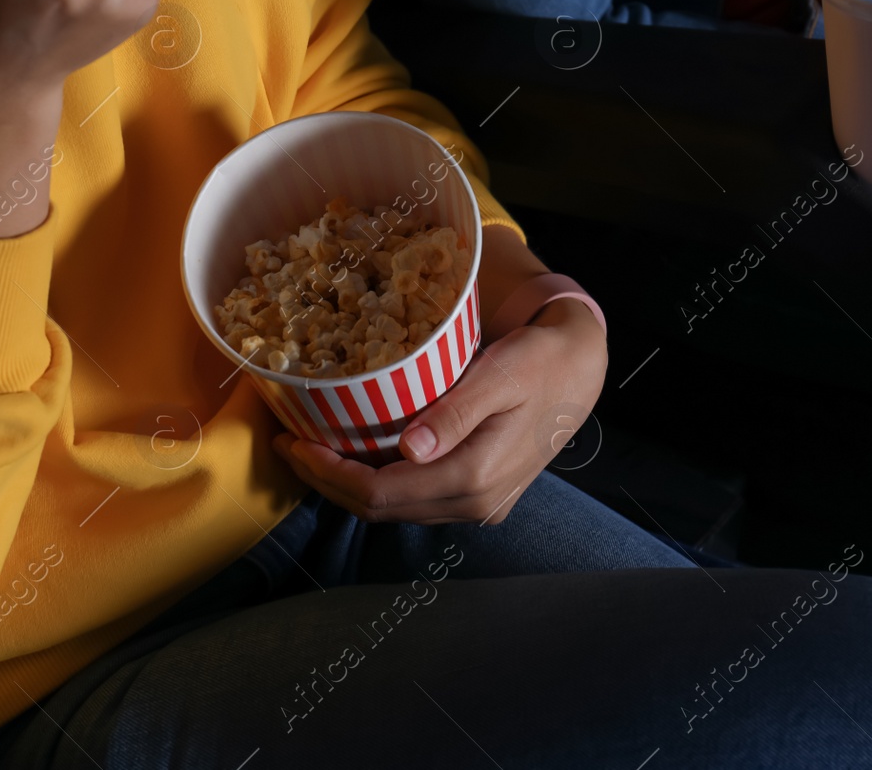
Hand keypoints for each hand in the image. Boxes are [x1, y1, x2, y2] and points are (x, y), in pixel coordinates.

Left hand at [272, 297, 608, 523]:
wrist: (582, 369)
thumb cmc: (539, 360)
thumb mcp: (499, 374)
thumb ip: (455, 412)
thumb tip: (410, 449)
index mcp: (475, 477)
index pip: (380, 493)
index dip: (328, 474)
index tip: (293, 442)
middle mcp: (477, 504)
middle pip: (381, 509)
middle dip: (328, 482)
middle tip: (289, 444)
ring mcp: (482, 506)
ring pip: (397, 510)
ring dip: (350, 486)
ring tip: (314, 448)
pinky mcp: (483, 498)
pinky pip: (417, 501)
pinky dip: (379, 483)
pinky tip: (360, 455)